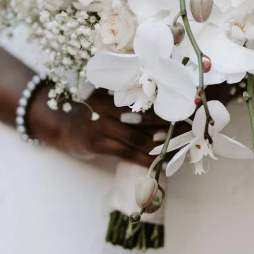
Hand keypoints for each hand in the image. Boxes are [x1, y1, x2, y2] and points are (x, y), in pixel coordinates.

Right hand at [28, 84, 179, 168]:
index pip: (143, 96)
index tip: (185, 106)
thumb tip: (166, 101)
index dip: (165, 103)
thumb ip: (129, 97)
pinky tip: (161, 162)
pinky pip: (128, 153)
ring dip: (161, 143)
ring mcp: (100, 126)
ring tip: (180, 145)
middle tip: (189, 127)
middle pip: (144, 116)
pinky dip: (147, 159)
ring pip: (138, 137)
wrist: (64, 130)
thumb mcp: (108, 98)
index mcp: (111, 91)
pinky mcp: (98, 145)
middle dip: (168, 123)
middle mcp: (105, 106)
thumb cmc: (93, 113)